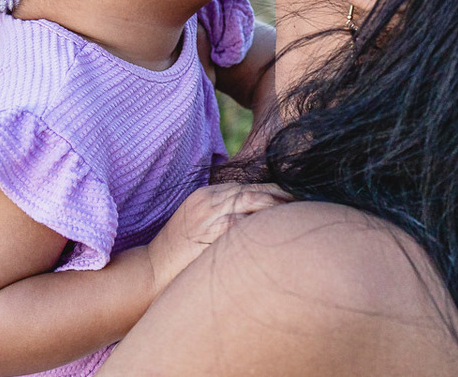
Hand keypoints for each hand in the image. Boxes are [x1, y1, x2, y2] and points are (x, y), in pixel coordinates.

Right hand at [145, 183, 290, 296]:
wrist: (152, 272)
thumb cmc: (178, 255)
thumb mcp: (197, 224)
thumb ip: (222, 216)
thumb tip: (254, 221)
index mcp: (207, 195)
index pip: (248, 186)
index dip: (274, 191)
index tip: (293, 198)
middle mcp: (210, 200)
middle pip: (255, 190)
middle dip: (282, 196)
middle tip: (306, 204)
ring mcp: (212, 215)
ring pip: (254, 202)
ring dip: (279, 208)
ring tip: (301, 216)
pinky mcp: (214, 232)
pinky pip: (246, 224)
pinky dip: (265, 225)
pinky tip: (281, 232)